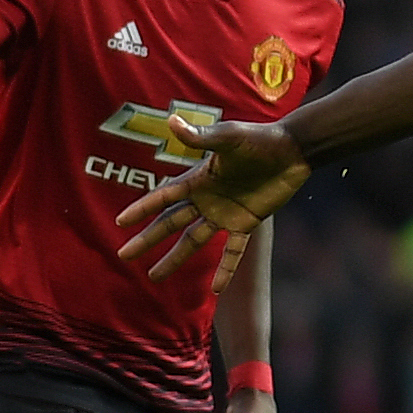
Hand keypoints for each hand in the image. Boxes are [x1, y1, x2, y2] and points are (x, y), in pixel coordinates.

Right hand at [115, 118, 310, 285]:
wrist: (292, 149)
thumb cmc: (259, 138)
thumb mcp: (228, 138)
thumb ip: (201, 137)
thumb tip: (171, 122)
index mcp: (198, 179)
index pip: (163, 197)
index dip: (142, 209)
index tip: (120, 222)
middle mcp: (206, 199)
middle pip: (171, 224)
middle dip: (147, 239)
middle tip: (124, 256)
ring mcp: (225, 213)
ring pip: (193, 241)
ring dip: (174, 258)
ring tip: (154, 276)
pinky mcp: (247, 223)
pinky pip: (234, 251)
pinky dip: (226, 269)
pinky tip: (216, 289)